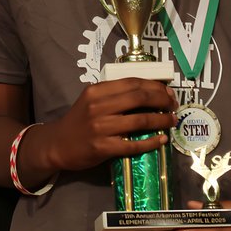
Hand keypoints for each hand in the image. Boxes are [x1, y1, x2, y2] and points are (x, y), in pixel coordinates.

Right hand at [39, 79, 178, 172]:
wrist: (57, 144)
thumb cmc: (78, 121)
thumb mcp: (91, 100)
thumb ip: (114, 95)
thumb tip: (148, 93)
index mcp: (97, 91)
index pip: (132, 83)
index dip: (154, 86)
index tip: (168, 91)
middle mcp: (99, 107)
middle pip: (139, 98)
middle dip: (162, 100)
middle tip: (173, 105)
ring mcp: (101, 128)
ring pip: (140, 120)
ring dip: (161, 120)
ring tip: (171, 121)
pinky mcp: (103, 147)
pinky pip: (133, 145)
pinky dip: (151, 142)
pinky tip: (161, 140)